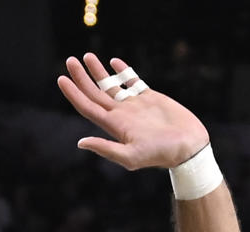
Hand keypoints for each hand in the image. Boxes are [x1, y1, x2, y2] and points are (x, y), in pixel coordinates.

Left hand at [56, 53, 210, 171]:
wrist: (188, 147)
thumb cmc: (161, 154)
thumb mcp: (131, 157)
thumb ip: (106, 149)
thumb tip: (80, 142)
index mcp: (114, 125)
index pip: (87, 107)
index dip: (73, 94)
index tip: (61, 79)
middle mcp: (121, 114)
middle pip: (95, 93)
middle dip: (81, 77)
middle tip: (69, 60)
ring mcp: (135, 105)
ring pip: (112, 84)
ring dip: (98, 71)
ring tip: (87, 56)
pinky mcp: (150, 98)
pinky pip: (132, 81)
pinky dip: (123, 71)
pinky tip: (114, 63)